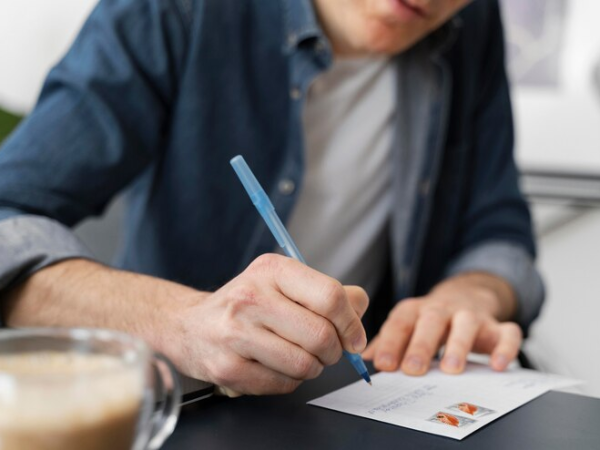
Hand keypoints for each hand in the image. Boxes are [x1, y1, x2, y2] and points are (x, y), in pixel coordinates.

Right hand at [175, 254, 368, 395]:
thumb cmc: (246, 304)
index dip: (351, 323)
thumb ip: (327, 292)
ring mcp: (235, 333)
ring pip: (305, 365)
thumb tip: (360, 306)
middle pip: (321, 335)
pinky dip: (290, 380)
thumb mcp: (283, 283)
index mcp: (272, 270)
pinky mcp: (227, 367)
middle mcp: (251, 297)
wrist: (190, 326)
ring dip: (312, 367)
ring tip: (299, 356)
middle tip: (326, 350)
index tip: (354, 337)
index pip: (330, 296)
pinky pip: (283, 385)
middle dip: (333, 351)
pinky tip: (276, 365)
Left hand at [362, 273, 521, 374]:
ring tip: (452, 368)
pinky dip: (505, 347)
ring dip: (459, 345)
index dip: (390, 342)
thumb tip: (362, 359)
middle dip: (421, 345)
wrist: (467, 294)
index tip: (383, 364)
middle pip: (432, 322)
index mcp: (416, 310)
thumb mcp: (407, 325)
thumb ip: (388, 341)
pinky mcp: (497, 326)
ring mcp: (471, 315)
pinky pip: (507, 333)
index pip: (400, 322)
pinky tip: (497, 365)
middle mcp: (443, 309)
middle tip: (413, 369)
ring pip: (467, 325)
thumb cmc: (430, 319)